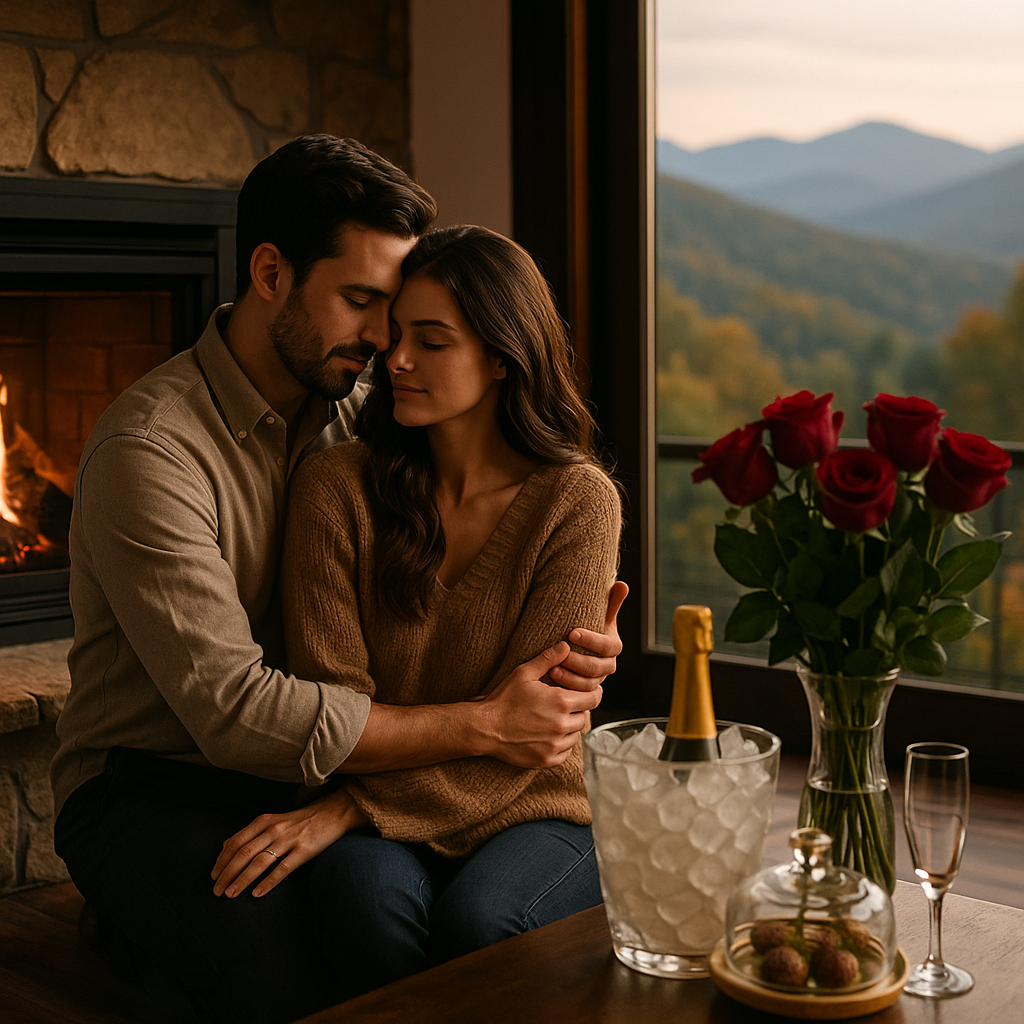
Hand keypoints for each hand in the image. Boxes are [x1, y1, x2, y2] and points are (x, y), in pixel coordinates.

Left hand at [211, 788, 366, 898]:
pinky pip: (282, 869)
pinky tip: (257, 894)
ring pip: (259, 862)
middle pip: (244, 853)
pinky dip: (267, 882)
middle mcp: (274, 828)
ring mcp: (289, 839)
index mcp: (265, 820)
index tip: (213, 876)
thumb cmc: (301, 820)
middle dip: (227, 873)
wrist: (334, 812)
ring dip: (242, 880)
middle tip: (217, 891)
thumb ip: (251, 832)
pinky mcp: (304, 850)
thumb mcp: (274, 819)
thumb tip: (225, 845)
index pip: (236, 842)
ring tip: (231, 894)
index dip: (222, 860)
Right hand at [479, 643, 601, 768]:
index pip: (594, 698)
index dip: (592, 693)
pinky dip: (560, 744)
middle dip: (576, 709)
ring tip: (553, 719)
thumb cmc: (503, 699)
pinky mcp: (547, 759)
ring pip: (575, 735)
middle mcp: (562, 725)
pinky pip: (565, 752)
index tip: (585, 691)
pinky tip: (548, 735)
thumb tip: (565, 645)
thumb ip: (547, 658)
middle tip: (563, 705)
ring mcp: (555, 745)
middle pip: (584, 716)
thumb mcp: (524, 674)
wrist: (485, 728)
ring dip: (569, 727)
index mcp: (561, 702)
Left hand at [549, 580, 627, 689]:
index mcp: (613, 645)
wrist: (576, 647)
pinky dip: (567, 688)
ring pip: (589, 683)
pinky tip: (552, 678)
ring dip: (570, 677)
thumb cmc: (586, 626)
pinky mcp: (586, 690)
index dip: (591, 640)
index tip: (571, 632)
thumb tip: (622, 584)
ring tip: (552, 668)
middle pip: (597, 666)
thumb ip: (610, 601)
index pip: (607, 645)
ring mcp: (598, 679)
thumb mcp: (596, 614)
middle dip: (577, 660)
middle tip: (559, 653)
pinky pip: (580, 693)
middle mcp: (609, 664)